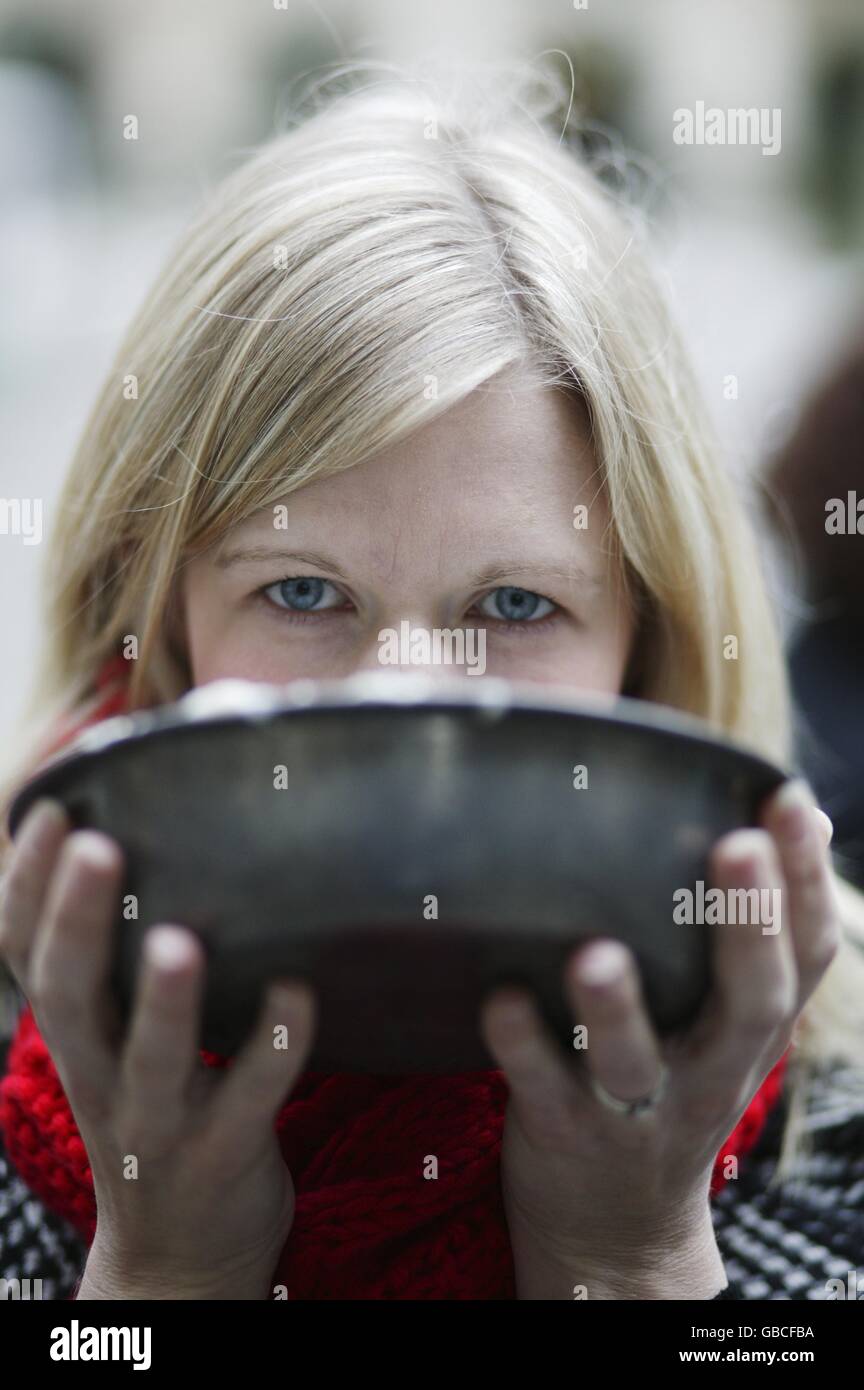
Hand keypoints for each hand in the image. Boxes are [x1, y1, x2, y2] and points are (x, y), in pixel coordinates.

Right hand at [0, 799, 316, 1299]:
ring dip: (164, 1002)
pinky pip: (248, 1101)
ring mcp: (157, 1124)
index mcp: (75, 1037)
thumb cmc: (155, 1114)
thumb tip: (135, 843)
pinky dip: (273, 1048)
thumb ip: (116, 969)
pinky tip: (298, 994)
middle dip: (77, 922)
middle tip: (100, 848)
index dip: (23, 887)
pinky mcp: (222, 1157)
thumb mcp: (111, 1045)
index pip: (22, 956)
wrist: (180, 1257)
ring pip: (150, 1063)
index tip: (51, 811)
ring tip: (181, 940)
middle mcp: (100, 1077)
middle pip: (68, 998)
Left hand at [479, 780, 838, 1298]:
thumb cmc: (674, 1084)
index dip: (807, 880)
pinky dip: (521, 1045)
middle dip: (747, 927)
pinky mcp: (564, 1132)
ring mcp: (637, 1109)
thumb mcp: (731, 1021)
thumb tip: (804, 816)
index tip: (789, 801)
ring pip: (636, 1062)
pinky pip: (542, 1089)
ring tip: (598, 955)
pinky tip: (502, 997)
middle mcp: (710, 1068)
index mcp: (751, 1030)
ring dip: (617, 1008)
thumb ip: (761, 933)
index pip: (805, 954)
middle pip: (748, 1004)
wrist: (618, 1227)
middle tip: (736, 849)